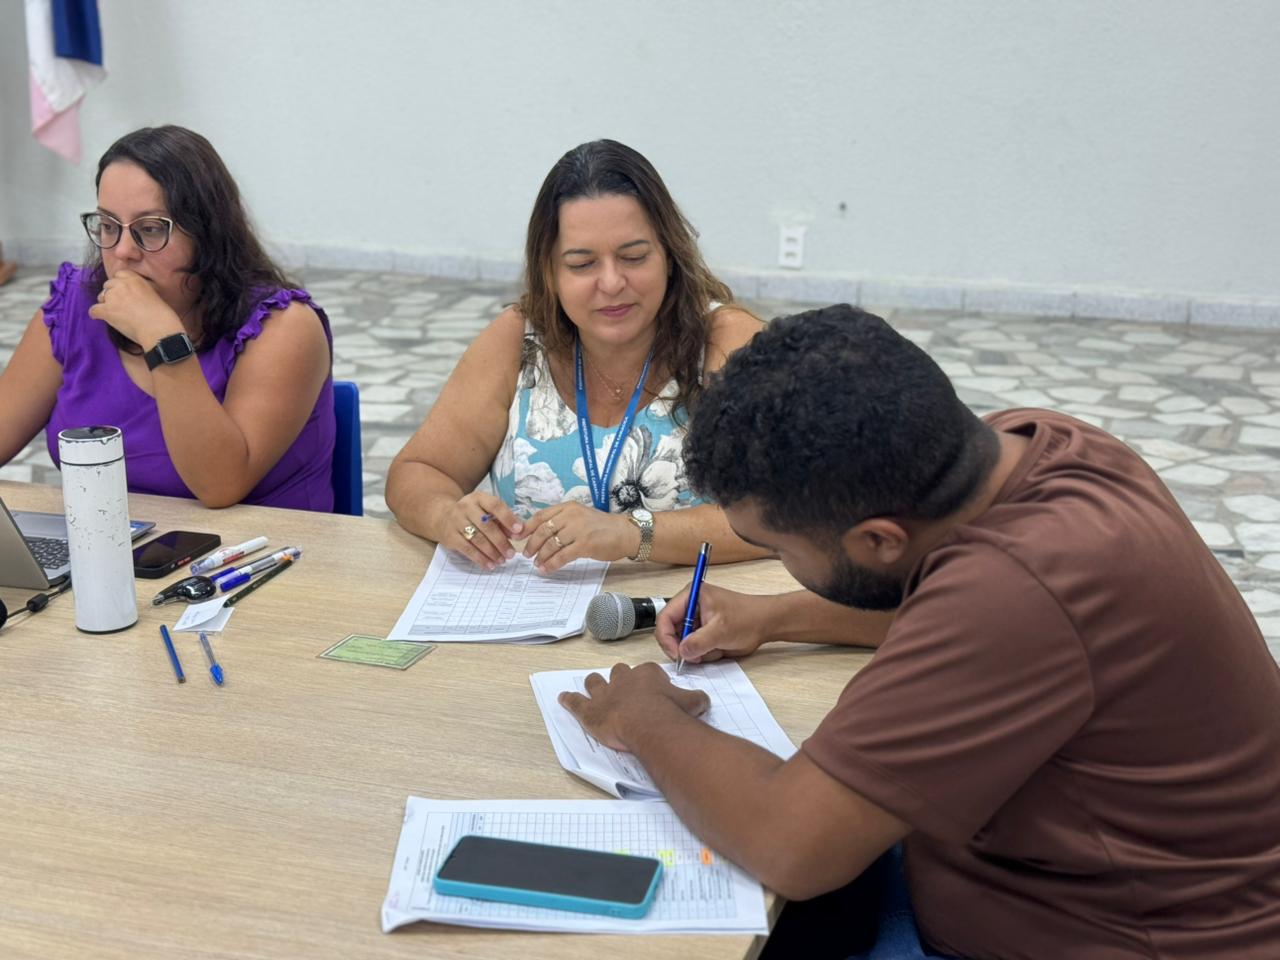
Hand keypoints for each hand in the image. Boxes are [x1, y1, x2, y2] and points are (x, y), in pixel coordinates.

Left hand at [87, 269, 183, 346]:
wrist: (159, 328)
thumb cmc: (161, 315)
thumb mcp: (152, 294)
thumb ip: (139, 290)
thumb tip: (131, 296)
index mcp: (135, 279)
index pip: (119, 274)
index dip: (119, 284)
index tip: (124, 293)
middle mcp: (121, 285)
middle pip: (108, 285)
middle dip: (112, 294)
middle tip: (120, 306)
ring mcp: (113, 297)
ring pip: (100, 297)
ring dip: (105, 304)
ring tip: (115, 314)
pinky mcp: (106, 310)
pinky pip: (94, 310)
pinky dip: (97, 314)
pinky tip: (102, 318)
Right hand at [436, 492, 523, 569]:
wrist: (442, 515)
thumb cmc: (471, 514)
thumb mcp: (484, 510)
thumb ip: (501, 520)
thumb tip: (517, 533)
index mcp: (478, 498)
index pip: (495, 505)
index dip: (508, 518)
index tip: (519, 531)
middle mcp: (466, 507)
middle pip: (487, 526)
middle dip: (501, 541)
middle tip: (511, 553)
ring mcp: (456, 521)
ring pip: (477, 539)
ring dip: (492, 552)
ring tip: (502, 560)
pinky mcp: (450, 536)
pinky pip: (467, 549)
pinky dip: (480, 558)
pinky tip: (490, 564)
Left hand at [523, 500, 635, 572]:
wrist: (625, 533)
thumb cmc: (601, 526)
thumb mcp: (580, 516)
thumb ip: (562, 521)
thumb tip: (540, 533)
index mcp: (568, 507)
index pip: (541, 516)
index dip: (527, 527)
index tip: (518, 537)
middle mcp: (571, 516)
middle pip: (543, 530)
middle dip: (532, 544)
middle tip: (526, 554)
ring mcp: (578, 530)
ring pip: (551, 544)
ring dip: (541, 556)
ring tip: (537, 563)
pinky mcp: (585, 544)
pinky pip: (562, 556)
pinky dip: (552, 564)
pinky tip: (547, 569)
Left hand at [558, 662, 709, 750]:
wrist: (650, 723)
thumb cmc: (670, 712)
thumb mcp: (693, 703)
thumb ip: (696, 699)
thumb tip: (703, 700)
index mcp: (647, 674)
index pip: (646, 671)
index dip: (648, 680)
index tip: (652, 690)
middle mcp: (624, 679)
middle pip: (619, 672)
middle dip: (620, 678)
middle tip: (623, 689)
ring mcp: (605, 693)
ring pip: (595, 681)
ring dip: (594, 684)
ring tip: (593, 685)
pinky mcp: (590, 710)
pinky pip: (575, 702)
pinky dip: (569, 701)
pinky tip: (563, 698)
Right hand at [655, 583, 771, 663]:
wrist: (767, 623)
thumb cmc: (748, 618)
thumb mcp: (721, 631)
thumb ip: (698, 642)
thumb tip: (681, 652)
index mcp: (691, 596)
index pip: (665, 618)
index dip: (666, 638)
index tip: (676, 654)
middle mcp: (690, 606)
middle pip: (671, 632)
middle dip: (684, 647)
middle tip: (697, 656)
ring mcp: (697, 620)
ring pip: (683, 643)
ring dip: (698, 651)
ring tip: (716, 647)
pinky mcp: (703, 631)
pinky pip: (694, 647)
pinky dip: (704, 653)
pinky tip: (719, 648)